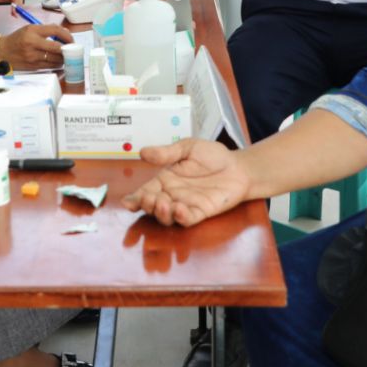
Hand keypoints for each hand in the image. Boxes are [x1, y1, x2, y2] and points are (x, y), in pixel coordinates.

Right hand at [0, 23, 73, 69]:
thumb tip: (65, 33)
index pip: (55, 31)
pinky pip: (50, 66)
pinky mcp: (33, 67)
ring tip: (66, 55)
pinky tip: (59, 61)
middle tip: (71, 49)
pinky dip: (57, 64)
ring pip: (55, 59)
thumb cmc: (18, 39)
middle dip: (67, 49)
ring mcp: (33, 57)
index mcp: (32, 31)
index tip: (71, 39)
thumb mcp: (30, 29)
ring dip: (64, 57)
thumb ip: (47, 29)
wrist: (2, 51)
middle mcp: (32, 43)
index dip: (67, 35)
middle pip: (57, 47)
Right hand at [122, 139, 250, 226]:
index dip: (135, 199)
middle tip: (149, 199)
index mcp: (165, 180)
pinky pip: (188, 219)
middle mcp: (172, 195)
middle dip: (147, 206)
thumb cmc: (212, 156)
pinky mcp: (201, 212)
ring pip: (168, 216)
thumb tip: (142, 152)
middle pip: (153, 206)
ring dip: (162, 214)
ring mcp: (186, 205)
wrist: (238, 166)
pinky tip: (179, 209)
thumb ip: (166, 152)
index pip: (145, 191)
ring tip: (163, 204)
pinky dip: (181, 217)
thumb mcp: (187, 148)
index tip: (128, 202)